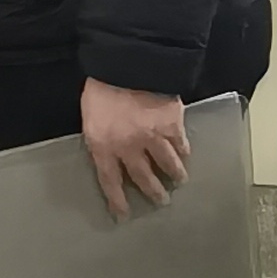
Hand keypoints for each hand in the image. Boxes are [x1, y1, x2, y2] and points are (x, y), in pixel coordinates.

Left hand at [81, 80, 189, 218]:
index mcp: (104, 146)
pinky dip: (184, 152)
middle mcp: (129, 149)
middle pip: (144, 179)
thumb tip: (106, 149)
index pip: (110, 181)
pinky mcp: (172, 126)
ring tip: (179, 181)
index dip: (117, 201)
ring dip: (174, 176)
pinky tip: (186, 155)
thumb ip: (100, 136)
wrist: (127, 62)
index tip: (123, 215)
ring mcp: (153, 139)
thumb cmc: (102, 84)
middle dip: (153, 193)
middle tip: (160, 201)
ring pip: (168, 166)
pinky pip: (181, 146)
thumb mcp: (90, 115)